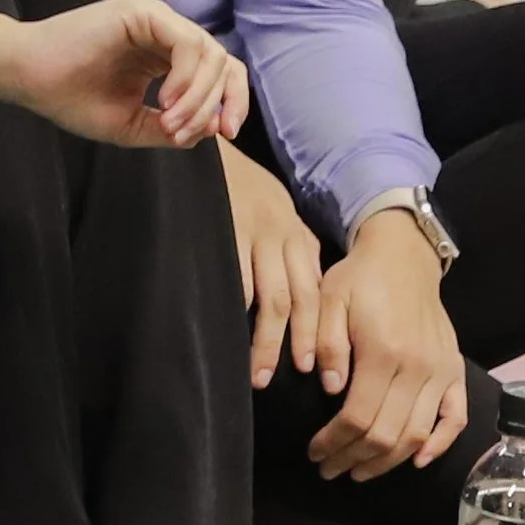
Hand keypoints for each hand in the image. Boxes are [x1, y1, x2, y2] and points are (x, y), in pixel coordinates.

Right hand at [0, 0, 248, 150]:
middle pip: (223, 61)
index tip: (225, 134)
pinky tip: (164, 101)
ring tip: (168, 122)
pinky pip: (187, 43)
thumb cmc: (69, 98)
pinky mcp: (142, 12)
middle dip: (218, 103)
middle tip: (183, 133)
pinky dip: (186, 77)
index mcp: (164, 56)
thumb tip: (214, 128)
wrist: (27, 77)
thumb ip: (172, 128)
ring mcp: (155, 18)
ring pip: (210, 53)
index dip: (232, 101)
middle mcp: (165, 33)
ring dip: (198, 97)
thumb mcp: (131, 124)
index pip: (219, 72)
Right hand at [217, 143, 321, 386]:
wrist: (207, 146)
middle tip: (290, 377)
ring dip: (267, 339)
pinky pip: (236, 274)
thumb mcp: (275, 216)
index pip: (316, 292)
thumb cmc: (241, 189)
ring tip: (259, 371)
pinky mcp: (227, 225)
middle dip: (297, 343)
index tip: (316, 369)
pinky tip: (230, 330)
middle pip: (299, 299)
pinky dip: (237, 306)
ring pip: (271, 296)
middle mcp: (283, 234)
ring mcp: (255, 230)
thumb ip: (289, 253)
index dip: (317, 332)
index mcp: (297, 236)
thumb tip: (301, 302)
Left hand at [306, 213, 467, 483]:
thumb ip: (328, 343)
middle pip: (387, 434)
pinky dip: (439, 444)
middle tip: (329, 469)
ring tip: (359, 471)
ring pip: (418, 435)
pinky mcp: (454, 370)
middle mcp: (418, 368)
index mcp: (383, 352)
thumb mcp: (330, 299)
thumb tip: (332, 389)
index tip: (314, 452)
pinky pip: (455, 418)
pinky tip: (416, 461)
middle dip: (354, 459)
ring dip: (388, 462)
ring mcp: (441, 372)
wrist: (404, 256)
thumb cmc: (360, 278)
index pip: (358, 416)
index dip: (334, 442)